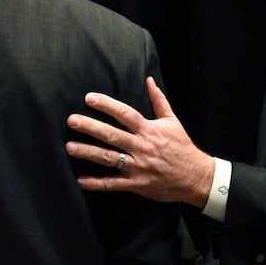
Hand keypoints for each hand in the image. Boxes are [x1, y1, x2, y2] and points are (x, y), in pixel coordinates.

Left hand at [65, 77, 215, 206]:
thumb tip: (149, 80)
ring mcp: (138, 166)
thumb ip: (158, 100)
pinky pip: (113, 184)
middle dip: (90, 127)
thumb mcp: (172, 121)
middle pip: (112, 134)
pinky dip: (97, 183)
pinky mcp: (137, 184)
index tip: (89, 98)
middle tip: (71, 121)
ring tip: (69, 148)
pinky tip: (80, 180)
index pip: (125, 114)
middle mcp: (142, 147)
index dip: (107, 105)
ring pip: (109, 158)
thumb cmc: (182, 147)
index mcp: (149, 130)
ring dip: (88, 152)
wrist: (197, 177)